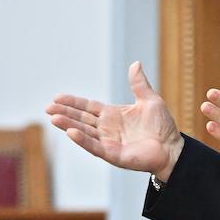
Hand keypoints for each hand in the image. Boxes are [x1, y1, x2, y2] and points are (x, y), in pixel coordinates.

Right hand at [47, 61, 184, 180]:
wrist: (172, 148)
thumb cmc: (162, 126)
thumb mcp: (150, 100)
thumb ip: (138, 84)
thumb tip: (135, 64)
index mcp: (112, 115)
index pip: (88, 107)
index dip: (73, 102)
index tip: (57, 97)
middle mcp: (107, 129)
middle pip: (81, 119)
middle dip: (65, 113)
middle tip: (48, 108)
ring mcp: (108, 142)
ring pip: (84, 132)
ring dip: (68, 125)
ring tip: (53, 118)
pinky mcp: (113, 154)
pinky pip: (95, 147)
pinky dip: (82, 140)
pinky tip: (71, 132)